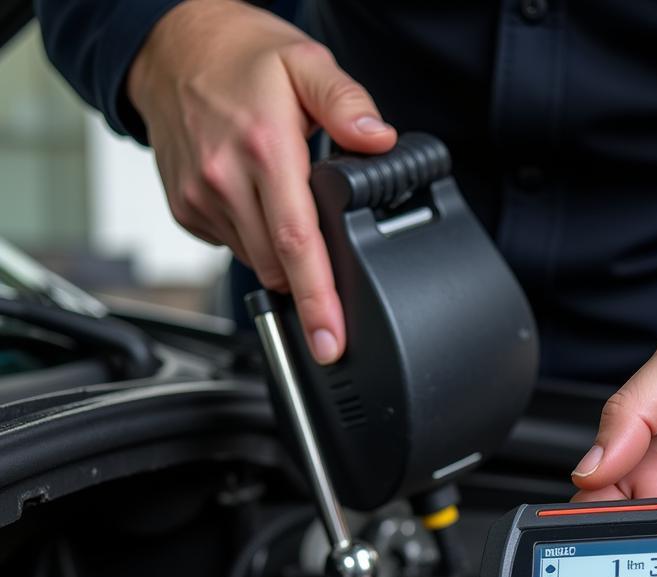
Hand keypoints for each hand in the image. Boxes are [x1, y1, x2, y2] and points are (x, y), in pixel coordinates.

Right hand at [127, 0, 396, 362]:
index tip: (330, 341)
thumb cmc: (241, 57)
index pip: (298, 245)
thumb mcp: (306, 64)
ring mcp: (201, 198)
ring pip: (257, 261)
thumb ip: (348, 104)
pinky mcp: (186, 210)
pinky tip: (257, 202)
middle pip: (279, 266)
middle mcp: (226, 180)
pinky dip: (254, 239)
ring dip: (281, 253)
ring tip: (285, 205)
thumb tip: (380, 139)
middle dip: (308, 282)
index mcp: (265, 150)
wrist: (170, 46)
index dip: (318, 301)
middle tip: (329, 269)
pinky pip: (233, 246)